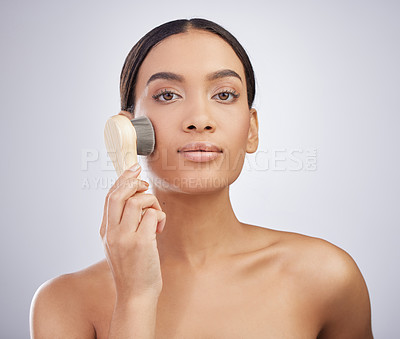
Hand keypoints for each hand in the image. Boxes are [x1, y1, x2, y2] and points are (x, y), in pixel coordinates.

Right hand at [100, 164, 165, 301]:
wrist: (136, 294)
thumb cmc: (133, 268)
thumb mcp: (119, 244)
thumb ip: (122, 223)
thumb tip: (136, 198)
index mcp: (105, 231)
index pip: (109, 197)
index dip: (122, 180)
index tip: (133, 169)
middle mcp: (111, 233)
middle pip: (118, 194)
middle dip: (134, 182)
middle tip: (145, 184)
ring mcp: (125, 237)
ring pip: (137, 201)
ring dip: (151, 202)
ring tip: (156, 217)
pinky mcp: (141, 243)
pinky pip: (153, 214)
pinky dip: (160, 216)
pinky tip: (160, 229)